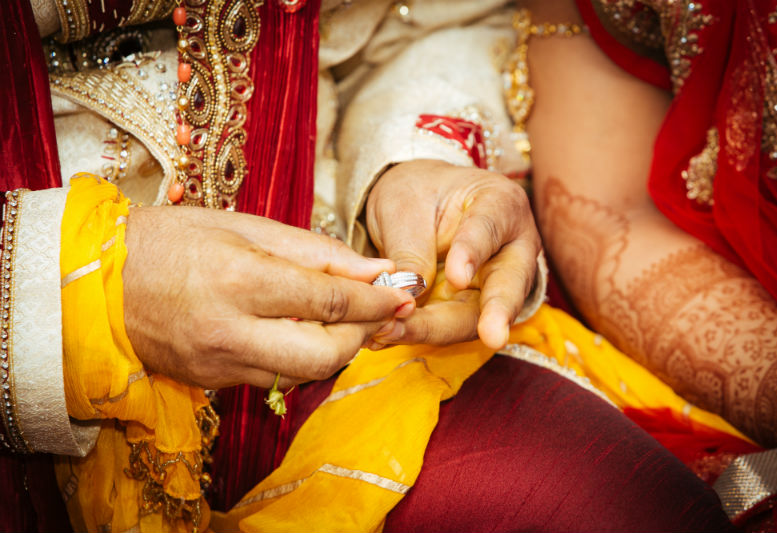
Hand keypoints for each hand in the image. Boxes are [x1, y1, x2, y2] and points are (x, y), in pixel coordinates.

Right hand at [123, 206, 414, 388]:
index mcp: (240, 279)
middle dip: (363, 335)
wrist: (97, 282)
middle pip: (326, 354)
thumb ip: (315, 251)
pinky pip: (276, 378)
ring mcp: (220, 365)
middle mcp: (231, 331)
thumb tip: (375, 270)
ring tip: (341, 317)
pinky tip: (302, 331)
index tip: (404, 293)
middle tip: (376, 311)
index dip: (376, 300)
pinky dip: (302, 358)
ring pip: (305, 374)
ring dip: (336, 349)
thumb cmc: (171, 240)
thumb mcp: (244, 227)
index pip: (329, 299)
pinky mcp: (213, 383)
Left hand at [365, 159, 540, 349]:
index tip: (458, 276)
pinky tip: (386, 336)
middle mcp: (511, 249)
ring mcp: (495, 285)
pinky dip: (418, 333)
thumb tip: (408, 296)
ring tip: (394, 332)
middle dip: (495, 314)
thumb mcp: (404, 207)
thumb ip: (411, 249)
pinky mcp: (471, 310)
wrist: (416, 206)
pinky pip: (449, 327)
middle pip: (505, 286)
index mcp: (501, 204)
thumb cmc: (417, 192)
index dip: (473, 253)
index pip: (489, 229)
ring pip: (476, 316)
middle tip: (492, 337)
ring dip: (435, 329)